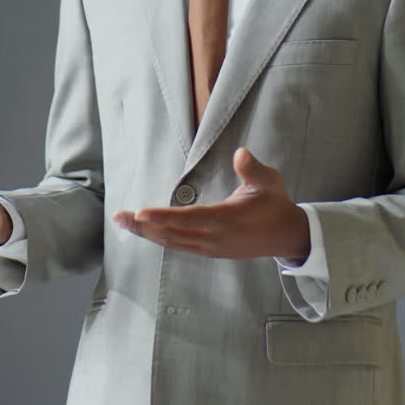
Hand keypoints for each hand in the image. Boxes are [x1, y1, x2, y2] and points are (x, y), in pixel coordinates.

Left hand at [113, 148, 309, 260]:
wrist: (286, 236)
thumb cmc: (275, 204)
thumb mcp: (269, 182)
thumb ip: (253, 169)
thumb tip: (241, 153)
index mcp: (227, 219)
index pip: (189, 218)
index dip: (163, 216)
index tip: (140, 212)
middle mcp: (214, 238)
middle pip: (172, 234)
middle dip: (143, 225)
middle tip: (118, 216)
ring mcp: (210, 248)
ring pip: (172, 242)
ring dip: (147, 233)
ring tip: (123, 221)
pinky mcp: (209, 251)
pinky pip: (179, 246)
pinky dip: (159, 238)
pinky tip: (144, 231)